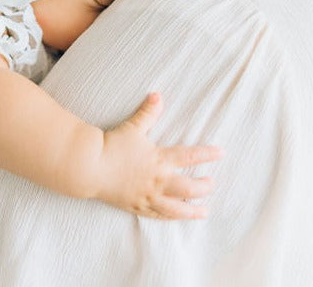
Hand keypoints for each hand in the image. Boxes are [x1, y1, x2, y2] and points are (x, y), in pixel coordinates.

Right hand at [92, 92, 222, 219]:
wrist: (90, 166)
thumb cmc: (112, 145)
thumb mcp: (133, 127)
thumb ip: (148, 112)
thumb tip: (158, 95)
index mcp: (159, 159)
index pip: (190, 156)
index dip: (207, 154)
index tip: (222, 153)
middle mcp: (158, 180)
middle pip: (188, 187)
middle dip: (203, 187)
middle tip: (212, 184)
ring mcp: (148, 196)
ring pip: (176, 208)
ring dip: (192, 210)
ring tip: (204, 212)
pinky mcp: (136, 206)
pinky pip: (158, 215)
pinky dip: (169, 217)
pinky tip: (176, 217)